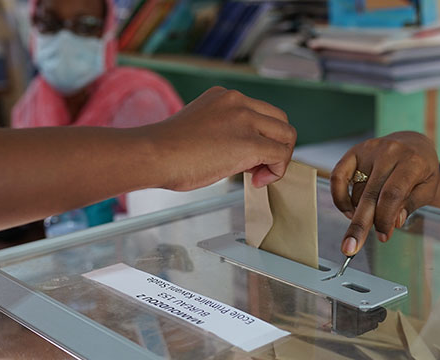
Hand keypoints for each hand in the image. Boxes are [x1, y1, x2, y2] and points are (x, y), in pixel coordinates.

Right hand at [146, 86, 295, 190]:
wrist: (152, 154)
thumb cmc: (165, 152)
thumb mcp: (200, 130)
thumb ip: (223, 134)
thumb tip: (240, 154)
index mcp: (224, 96)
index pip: (260, 113)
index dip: (261, 138)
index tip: (247, 159)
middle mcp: (237, 101)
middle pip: (280, 120)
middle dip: (275, 146)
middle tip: (256, 169)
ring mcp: (244, 119)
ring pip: (287, 135)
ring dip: (279, 159)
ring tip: (258, 176)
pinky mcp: (249, 142)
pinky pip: (280, 155)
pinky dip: (276, 171)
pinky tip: (257, 182)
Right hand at [330, 132, 439, 255]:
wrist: (413, 144)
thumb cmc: (421, 169)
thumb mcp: (427, 188)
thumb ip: (410, 205)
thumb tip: (393, 222)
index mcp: (412, 162)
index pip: (392, 194)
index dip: (385, 219)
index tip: (383, 236)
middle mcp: (389, 153)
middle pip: (370, 195)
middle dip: (360, 225)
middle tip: (350, 248)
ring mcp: (370, 150)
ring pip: (357, 192)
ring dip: (360, 212)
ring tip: (372, 216)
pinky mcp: (354, 152)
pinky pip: (338, 177)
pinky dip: (339, 197)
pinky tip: (349, 210)